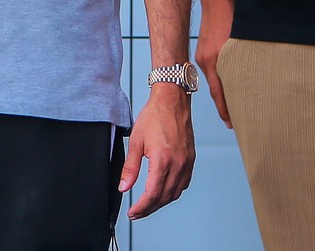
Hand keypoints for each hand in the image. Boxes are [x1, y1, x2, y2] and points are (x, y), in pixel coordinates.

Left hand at [120, 85, 194, 219]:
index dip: (141, 207)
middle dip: (149, 208)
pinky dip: (173, 191)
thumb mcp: (136, 142)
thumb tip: (124, 187)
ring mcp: (186, 163)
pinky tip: (163, 191)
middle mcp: (178, 164)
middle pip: (164, 197)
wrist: (172, 101)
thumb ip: (130, 168)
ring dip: (161, 202)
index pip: (152, 194)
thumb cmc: (154, 116)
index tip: (133, 212)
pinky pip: (183, 183)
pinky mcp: (190, 160)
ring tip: (148, 204)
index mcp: (163, 160)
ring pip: (175, 193)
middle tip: (137, 212)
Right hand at [194, 6, 233, 128]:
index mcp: (214, 61)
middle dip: (226, 105)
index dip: (226, 110)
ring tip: (237, 103)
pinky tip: (230, 80)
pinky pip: (213, 69)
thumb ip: (244, 62)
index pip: (219, 94)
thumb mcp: (242, 42)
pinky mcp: (204, 49)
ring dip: (225, 90)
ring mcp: (203, 55)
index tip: (232, 124)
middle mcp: (206, 60)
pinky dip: (221, 78)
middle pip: (216, 89)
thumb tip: (254, 80)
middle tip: (236, 121)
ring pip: (216, 79)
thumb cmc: (233, 17)